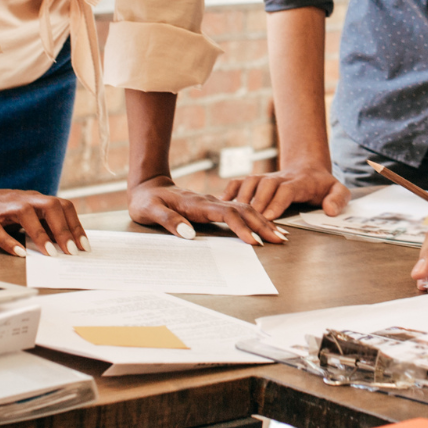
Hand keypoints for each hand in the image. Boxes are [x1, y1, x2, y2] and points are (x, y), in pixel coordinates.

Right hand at [0, 183, 88, 257]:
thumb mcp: (22, 214)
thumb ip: (41, 224)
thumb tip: (65, 245)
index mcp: (34, 199)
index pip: (62, 206)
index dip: (76, 225)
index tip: (85, 246)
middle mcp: (21, 200)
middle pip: (51, 207)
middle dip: (64, 230)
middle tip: (72, 252)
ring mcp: (2, 208)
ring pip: (27, 215)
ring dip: (41, 235)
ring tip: (52, 254)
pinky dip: (9, 242)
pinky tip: (20, 254)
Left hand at [129, 178, 287, 245]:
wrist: (148, 186)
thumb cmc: (147, 201)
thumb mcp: (150, 211)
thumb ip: (168, 220)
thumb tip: (188, 233)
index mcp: (197, 204)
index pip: (226, 214)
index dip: (240, 228)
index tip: (253, 242)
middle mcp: (209, 201)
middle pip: (243, 210)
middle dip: (262, 225)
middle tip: (279, 239)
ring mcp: (213, 203)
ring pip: (245, 210)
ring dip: (263, 222)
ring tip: (280, 235)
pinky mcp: (214, 207)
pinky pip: (239, 212)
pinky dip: (255, 220)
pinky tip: (264, 227)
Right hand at [219, 161, 349, 219]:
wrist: (309, 168)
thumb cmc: (323, 186)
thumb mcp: (339, 190)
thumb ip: (338, 199)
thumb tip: (329, 210)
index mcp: (301, 181)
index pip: (287, 189)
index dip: (277, 201)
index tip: (270, 215)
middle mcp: (281, 177)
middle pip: (266, 184)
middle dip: (258, 201)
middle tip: (250, 219)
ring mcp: (267, 177)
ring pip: (251, 181)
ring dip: (242, 196)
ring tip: (235, 213)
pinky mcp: (257, 180)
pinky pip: (240, 181)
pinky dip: (230, 189)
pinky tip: (221, 202)